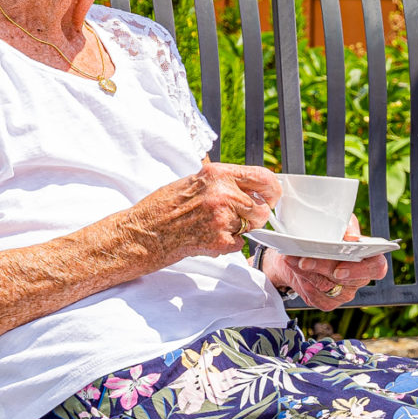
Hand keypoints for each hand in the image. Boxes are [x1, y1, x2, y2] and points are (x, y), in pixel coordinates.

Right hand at [137, 160, 280, 259]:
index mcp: (217, 174)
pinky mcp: (219, 240)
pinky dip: (227, 244)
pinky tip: (207, 238)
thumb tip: (252, 186)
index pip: (262, 176)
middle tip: (238, 218)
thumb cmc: (165, 206)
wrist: (145, 231)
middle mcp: (223, 193)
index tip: (273, 196)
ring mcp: (222, 217)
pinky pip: (238, 244)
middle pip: (262, 207)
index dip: (273, 189)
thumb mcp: (195, 180)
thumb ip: (224, 182)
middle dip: (255, 216)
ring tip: (214, 226)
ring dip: (239, 230)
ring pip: (251, 227)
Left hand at [264, 215, 387, 306]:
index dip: (360, 270)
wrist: (302, 249)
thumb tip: (351, 238)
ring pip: (328, 287)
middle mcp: (360, 278)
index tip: (339, 267)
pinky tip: (297, 274)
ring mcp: (345, 292)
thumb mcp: (338, 222)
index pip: (376, 267)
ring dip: (307, 273)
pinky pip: (318, 299)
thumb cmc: (326, 234)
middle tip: (304, 260)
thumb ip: (347, 227)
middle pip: (345, 278)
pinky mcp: (329, 302)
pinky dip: (305, 287)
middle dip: (323, 268)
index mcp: (369, 258)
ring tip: (292, 260)